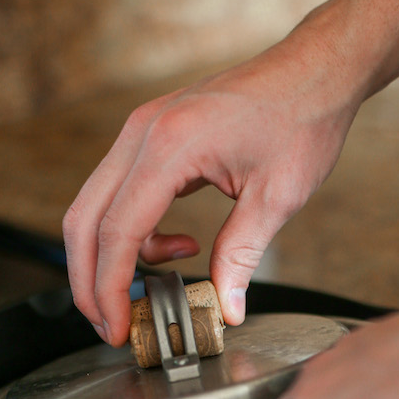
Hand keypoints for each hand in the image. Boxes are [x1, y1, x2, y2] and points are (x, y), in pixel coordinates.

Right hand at [63, 19, 360, 345]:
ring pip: (95, 207)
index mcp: (168, 146)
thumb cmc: (301, 118)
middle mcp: (141, 133)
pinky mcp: (151, 136)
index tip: (119, 329)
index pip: (118, 232)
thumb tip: (226, 308)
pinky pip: (121, 193)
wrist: (314, 70)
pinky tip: (180, 247)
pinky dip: (136, 232)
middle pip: (84, 220)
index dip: (111, 289)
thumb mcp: (276, 197)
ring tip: (145, 296)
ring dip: (108, 259)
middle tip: (110, 326)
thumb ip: (241, 256)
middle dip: (89, 281)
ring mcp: (142, 131)